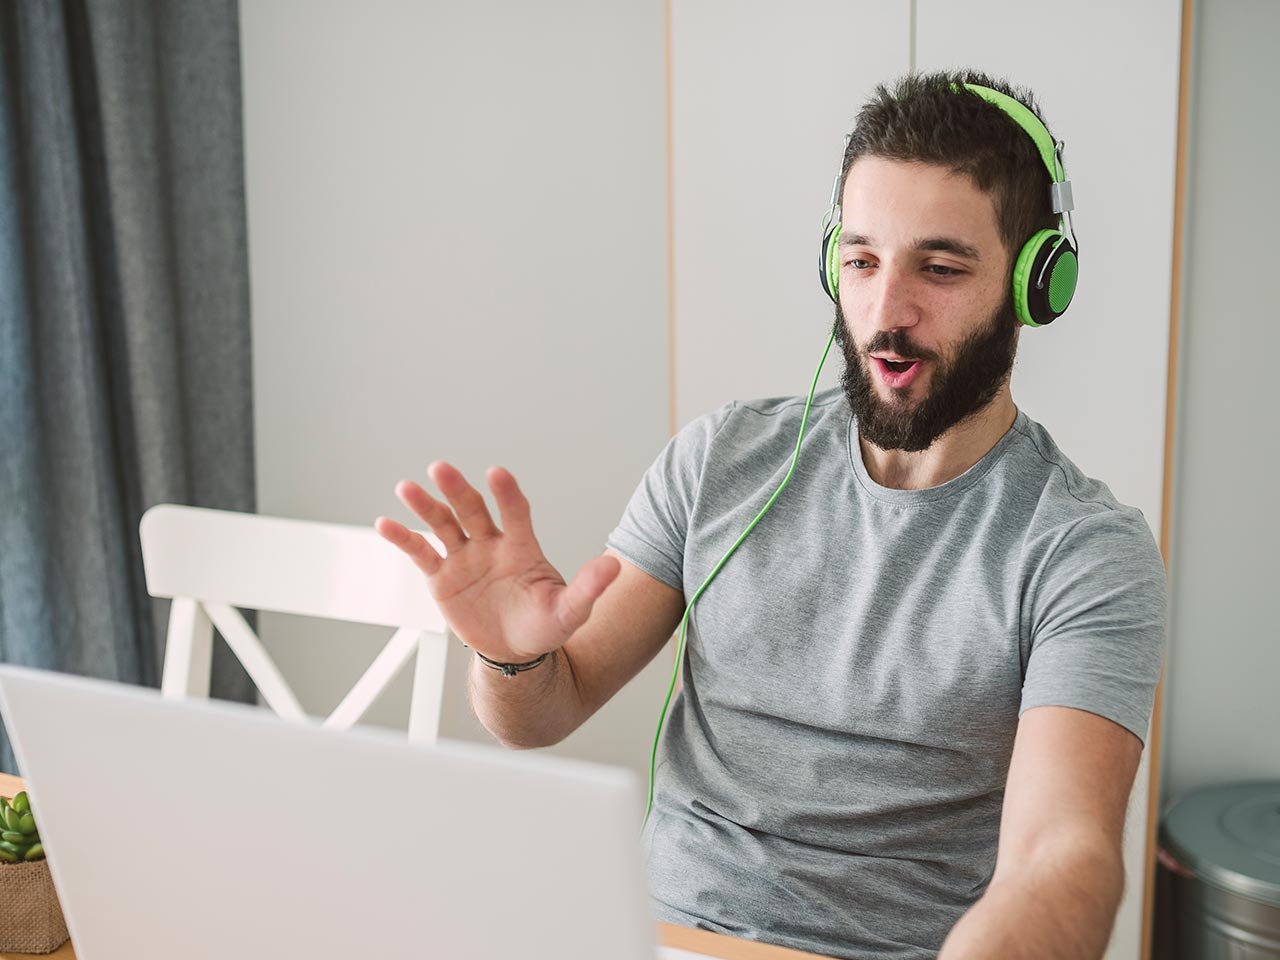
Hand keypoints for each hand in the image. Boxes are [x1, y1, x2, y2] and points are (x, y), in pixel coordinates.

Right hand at [375, 462, 620, 663]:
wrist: (515, 653)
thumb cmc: (544, 627)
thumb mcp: (570, 611)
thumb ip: (588, 588)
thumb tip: (614, 566)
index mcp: (521, 547)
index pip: (514, 512)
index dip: (506, 493)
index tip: (497, 474)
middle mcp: (490, 544)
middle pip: (471, 509)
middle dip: (457, 489)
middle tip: (440, 468)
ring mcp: (464, 557)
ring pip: (442, 524)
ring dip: (425, 505)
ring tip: (407, 487)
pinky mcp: (442, 576)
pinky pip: (420, 553)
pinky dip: (403, 538)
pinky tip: (385, 524)